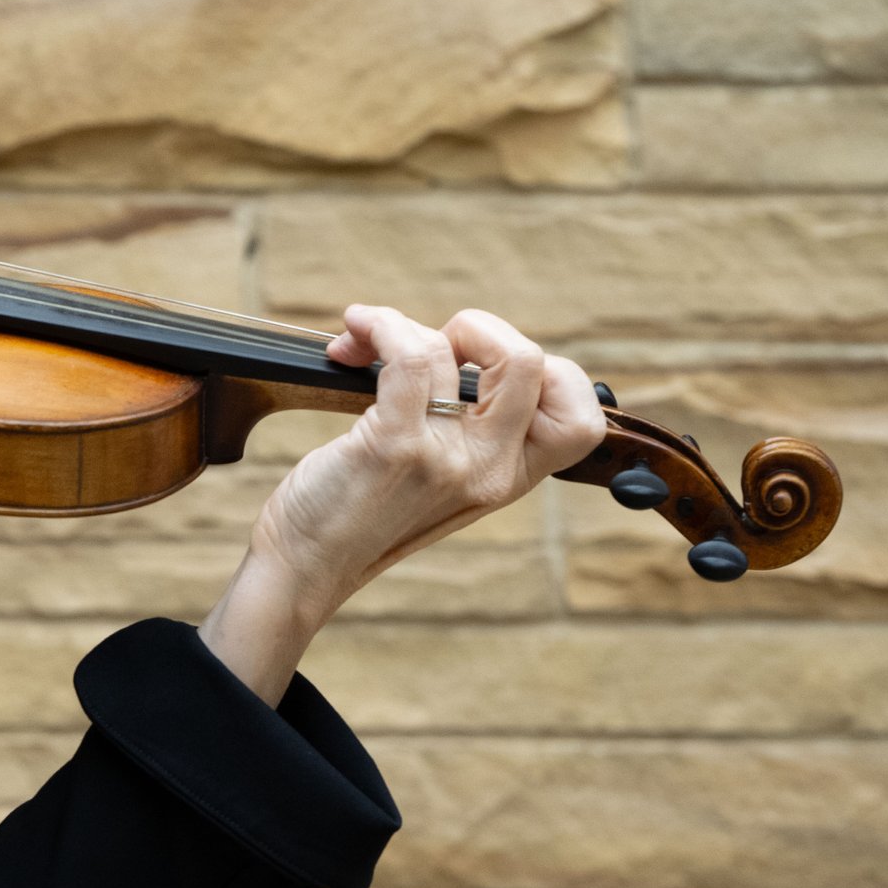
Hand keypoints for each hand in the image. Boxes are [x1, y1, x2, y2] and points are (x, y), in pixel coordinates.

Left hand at [199, 305, 605, 702]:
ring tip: (367, 336)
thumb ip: (468, 431)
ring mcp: (444, 457)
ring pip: (454, 347)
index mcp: (509, 479)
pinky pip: (408, 355)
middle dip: (478, 329)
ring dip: (402, 323)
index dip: (550, 372)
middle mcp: (488, 470)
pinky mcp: (394, 445)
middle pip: (532, 363)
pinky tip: (356, 329)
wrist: (307, 564)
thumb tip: (457, 345)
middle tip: (428, 346)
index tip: (487, 368)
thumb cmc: (360, 511)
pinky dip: (380, 326)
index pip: (581, 418)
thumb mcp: (441, 478)